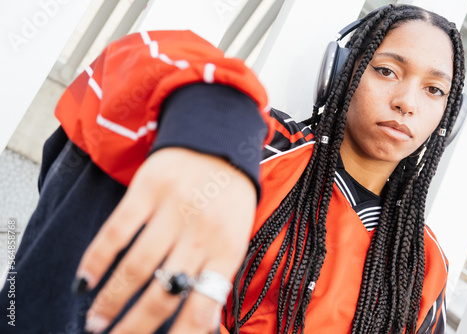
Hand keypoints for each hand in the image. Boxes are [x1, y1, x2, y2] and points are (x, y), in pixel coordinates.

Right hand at [74, 147, 255, 332]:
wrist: (218, 142)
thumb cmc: (227, 197)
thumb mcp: (236, 236)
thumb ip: (216, 274)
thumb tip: (198, 323)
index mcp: (227, 250)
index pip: (202, 307)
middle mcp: (200, 233)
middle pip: (162, 293)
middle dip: (134, 327)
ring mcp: (173, 210)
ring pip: (135, 267)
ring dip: (110, 301)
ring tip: (96, 322)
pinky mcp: (149, 189)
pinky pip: (117, 231)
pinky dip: (96, 259)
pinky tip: (85, 280)